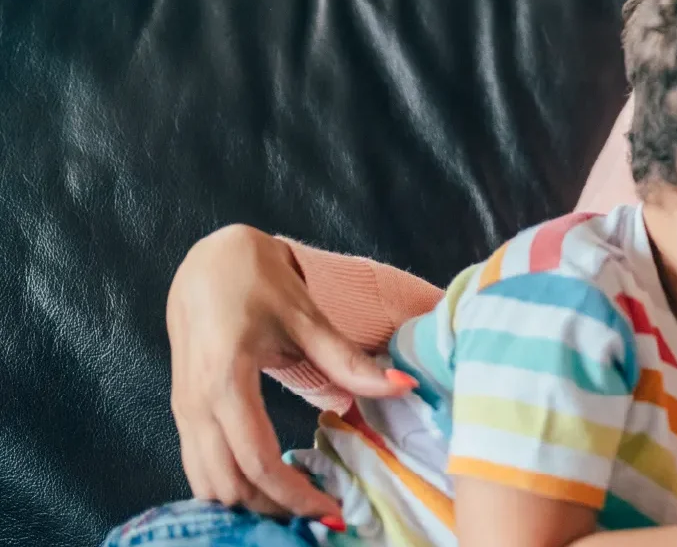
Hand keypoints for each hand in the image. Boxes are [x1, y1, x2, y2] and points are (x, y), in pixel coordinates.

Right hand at [167, 225, 411, 518]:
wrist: (207, 260)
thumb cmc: (257, 281)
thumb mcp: (306, 317)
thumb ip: (348, 359)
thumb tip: (400, 385)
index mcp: (225, 380)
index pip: (256, 460)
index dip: (294, 495)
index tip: (330, 510)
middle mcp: (195, 402)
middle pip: (228, 483)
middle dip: (272, 506)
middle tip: (319, 512)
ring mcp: (183, 409)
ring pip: (206, 481)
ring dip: (249, 500)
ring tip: (298, 501)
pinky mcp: (183, 410)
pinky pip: (199, 465)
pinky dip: (230, 484)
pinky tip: (268, 483)